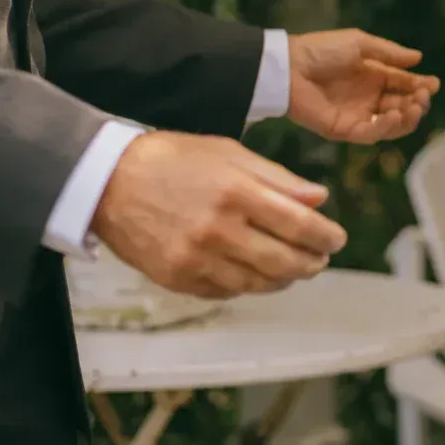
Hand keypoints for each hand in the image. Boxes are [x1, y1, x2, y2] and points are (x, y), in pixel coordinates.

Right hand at [91, 130, 343, 298]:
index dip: (325, 236)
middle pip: (284, 261)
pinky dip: (247, 286)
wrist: (107, 180)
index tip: (337, 239)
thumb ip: (277, 178)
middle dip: (311, 263)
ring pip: (258, 283)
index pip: (299, 224)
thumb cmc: (172, 159)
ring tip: (293, 270)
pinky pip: (226, 292)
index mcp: (236, 192)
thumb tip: (319, 199)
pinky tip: (254, 274)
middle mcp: (218, 229)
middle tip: (320, 259)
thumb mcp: (227, 152)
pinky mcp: (177, 278)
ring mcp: (196, 258)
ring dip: (283, 280)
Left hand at [286, 28, 439, 142]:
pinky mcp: (344, 130)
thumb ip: (389, 53)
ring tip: (411, 106)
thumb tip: (419, 58)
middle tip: (423, 96)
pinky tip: (392, 114)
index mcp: (373, 76)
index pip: (404, 85)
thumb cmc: (322, 50)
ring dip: (406, 118)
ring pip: (391, 125)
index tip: (433, 84)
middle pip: (402, 107)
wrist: (289, 67)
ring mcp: (357, 115)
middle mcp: (368, 98)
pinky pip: (371, 134)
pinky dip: (385, 127)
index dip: (421, 86)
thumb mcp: (360, 44)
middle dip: (417, 103)